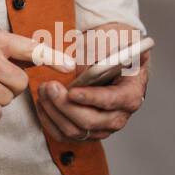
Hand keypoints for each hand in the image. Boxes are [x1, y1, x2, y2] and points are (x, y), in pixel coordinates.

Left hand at [36, 24, 149, 143]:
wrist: (109, 54)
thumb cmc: (112, 46)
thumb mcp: (112, 39)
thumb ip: (100, 52)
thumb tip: (82, 69)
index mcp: (131, 93)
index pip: (112, 101)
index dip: (91, 98)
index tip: (72, 91)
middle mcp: (119, 115)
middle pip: (91, 122)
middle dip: (66, 105)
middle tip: (50, 87)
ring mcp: (102, 126)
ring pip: (75, 131)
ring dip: (54, 112)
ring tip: (43, 90)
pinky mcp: (85, 131)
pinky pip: (65, 135)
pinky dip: (50, 121)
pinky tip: (42, 103)